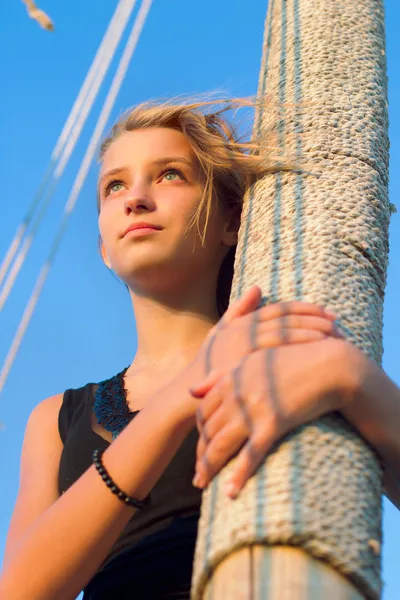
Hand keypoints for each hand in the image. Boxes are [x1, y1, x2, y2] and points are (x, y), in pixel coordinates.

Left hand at [191, 337, 352, 498]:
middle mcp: (237, 393)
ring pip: (222, 444)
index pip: (203, 411)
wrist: (329, 365)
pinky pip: (251, 454)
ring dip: (209, 467)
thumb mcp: (254, 362)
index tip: (200, 449)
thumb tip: (190, 392)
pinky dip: (239, 475)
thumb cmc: (294, 362)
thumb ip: (221, 376)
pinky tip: (230, 492)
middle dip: (201, 455)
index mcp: (232, 377)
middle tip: (198, 476)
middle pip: (209, 430)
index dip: (199, 433)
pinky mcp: (273, 422)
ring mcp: (253, 408)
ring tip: (202, 484)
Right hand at [195, 285, 341, 380]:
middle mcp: (243, 330)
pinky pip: (278, 351)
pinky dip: (299, 347)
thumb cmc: (206, 367)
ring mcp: (244, 346)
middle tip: (338, 322)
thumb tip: (257, 287)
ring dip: (311, 330)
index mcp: (241, 322)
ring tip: (335, 334)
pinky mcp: (245, 363)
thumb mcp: (219, 334)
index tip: (326, 311)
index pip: (279, 309)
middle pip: (286, 319)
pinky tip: (318, 349)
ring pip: (284, 332)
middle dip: (314, 318)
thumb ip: (239, 311)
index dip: (304, 308)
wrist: (188, 395)